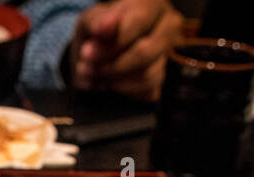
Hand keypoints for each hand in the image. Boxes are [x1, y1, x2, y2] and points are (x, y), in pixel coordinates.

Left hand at [69, 0, 184, 101]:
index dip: (111, 42)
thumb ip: (97, 23)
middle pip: (145, 52)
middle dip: (111, 65)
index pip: (138, 22)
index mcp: (152, 5)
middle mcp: (167, 27)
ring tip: (93, 76)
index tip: (86, 53)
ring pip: (148, 75)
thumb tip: (105, 27)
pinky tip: (107, 84)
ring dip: (114, 81)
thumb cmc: (96, 31)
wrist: (94, 54)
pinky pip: (147, 92)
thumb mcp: (90, 21)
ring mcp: (167, 54)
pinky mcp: (161, 80)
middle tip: (86, 69)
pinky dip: (122, 92)